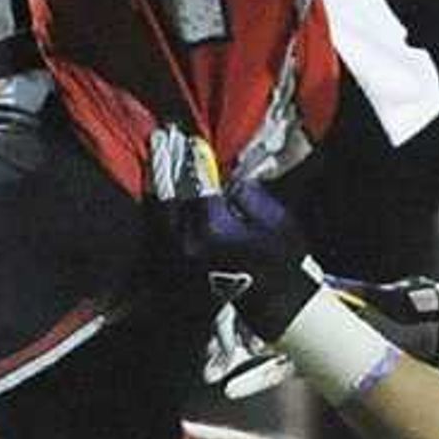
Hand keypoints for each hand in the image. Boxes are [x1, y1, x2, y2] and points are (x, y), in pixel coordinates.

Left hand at [143, 126, 318, 341]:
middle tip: (164, 137)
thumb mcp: (276, 220)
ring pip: (160, 210)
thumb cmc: (281, 259)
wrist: (274, 301)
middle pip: (171, 194)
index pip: (198, 184)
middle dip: (168, 164)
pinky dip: (158, 204)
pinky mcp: (175, 262)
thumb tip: (229, 179)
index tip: (192, 140)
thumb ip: (250, 194)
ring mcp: (178, 254)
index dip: (195, 160)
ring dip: (159, 182)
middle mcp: (188, 241)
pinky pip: (159, 226)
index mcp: (213, 229)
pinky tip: (158, 187)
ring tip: (158, 156)